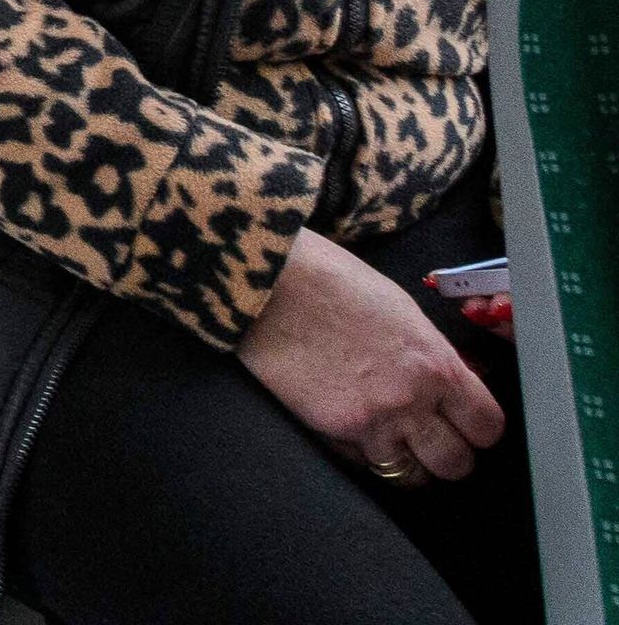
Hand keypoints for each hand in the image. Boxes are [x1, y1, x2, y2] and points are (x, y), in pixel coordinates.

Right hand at [238, 228, 503, 484]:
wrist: (270, 283)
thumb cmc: (334, 282)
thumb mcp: (402, 310)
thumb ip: (433, 354)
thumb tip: (456, 380)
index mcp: (437, 364)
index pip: (487, 426)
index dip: (477, 428)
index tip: (464, 423)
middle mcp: (412, 400)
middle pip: (456, 463)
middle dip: (447, 454)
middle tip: (429, 439)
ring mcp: (371, 421)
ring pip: (411, 476)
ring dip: (405, 461)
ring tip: (391, 442)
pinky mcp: (332, 431)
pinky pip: (363, 463)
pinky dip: (362, 454)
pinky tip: (352, 429)